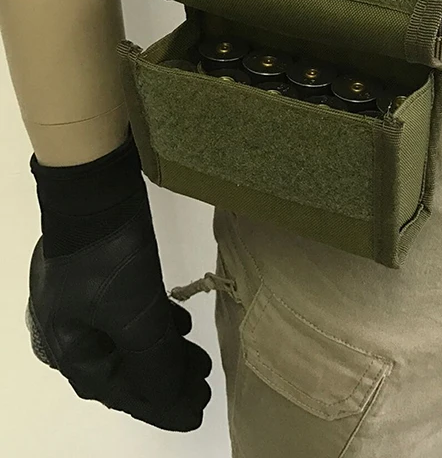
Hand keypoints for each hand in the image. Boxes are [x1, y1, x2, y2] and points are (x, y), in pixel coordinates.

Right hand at [26, 129, 211, 431]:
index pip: (121, 392)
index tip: (194, 415)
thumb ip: (155, 362)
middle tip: (203, 390)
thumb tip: (173, 400)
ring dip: (165, 355)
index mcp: (71, 350)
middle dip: (165, 383)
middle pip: (125, 371)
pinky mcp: (103, 278)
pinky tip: (180, 326)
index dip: (160, 407)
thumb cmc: (110, 260)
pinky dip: (157, 327)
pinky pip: (132, 317)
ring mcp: (86, 304)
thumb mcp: (135, 316)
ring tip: (200, 363)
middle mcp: (73, 333)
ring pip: (131, 343)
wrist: (94, 194)